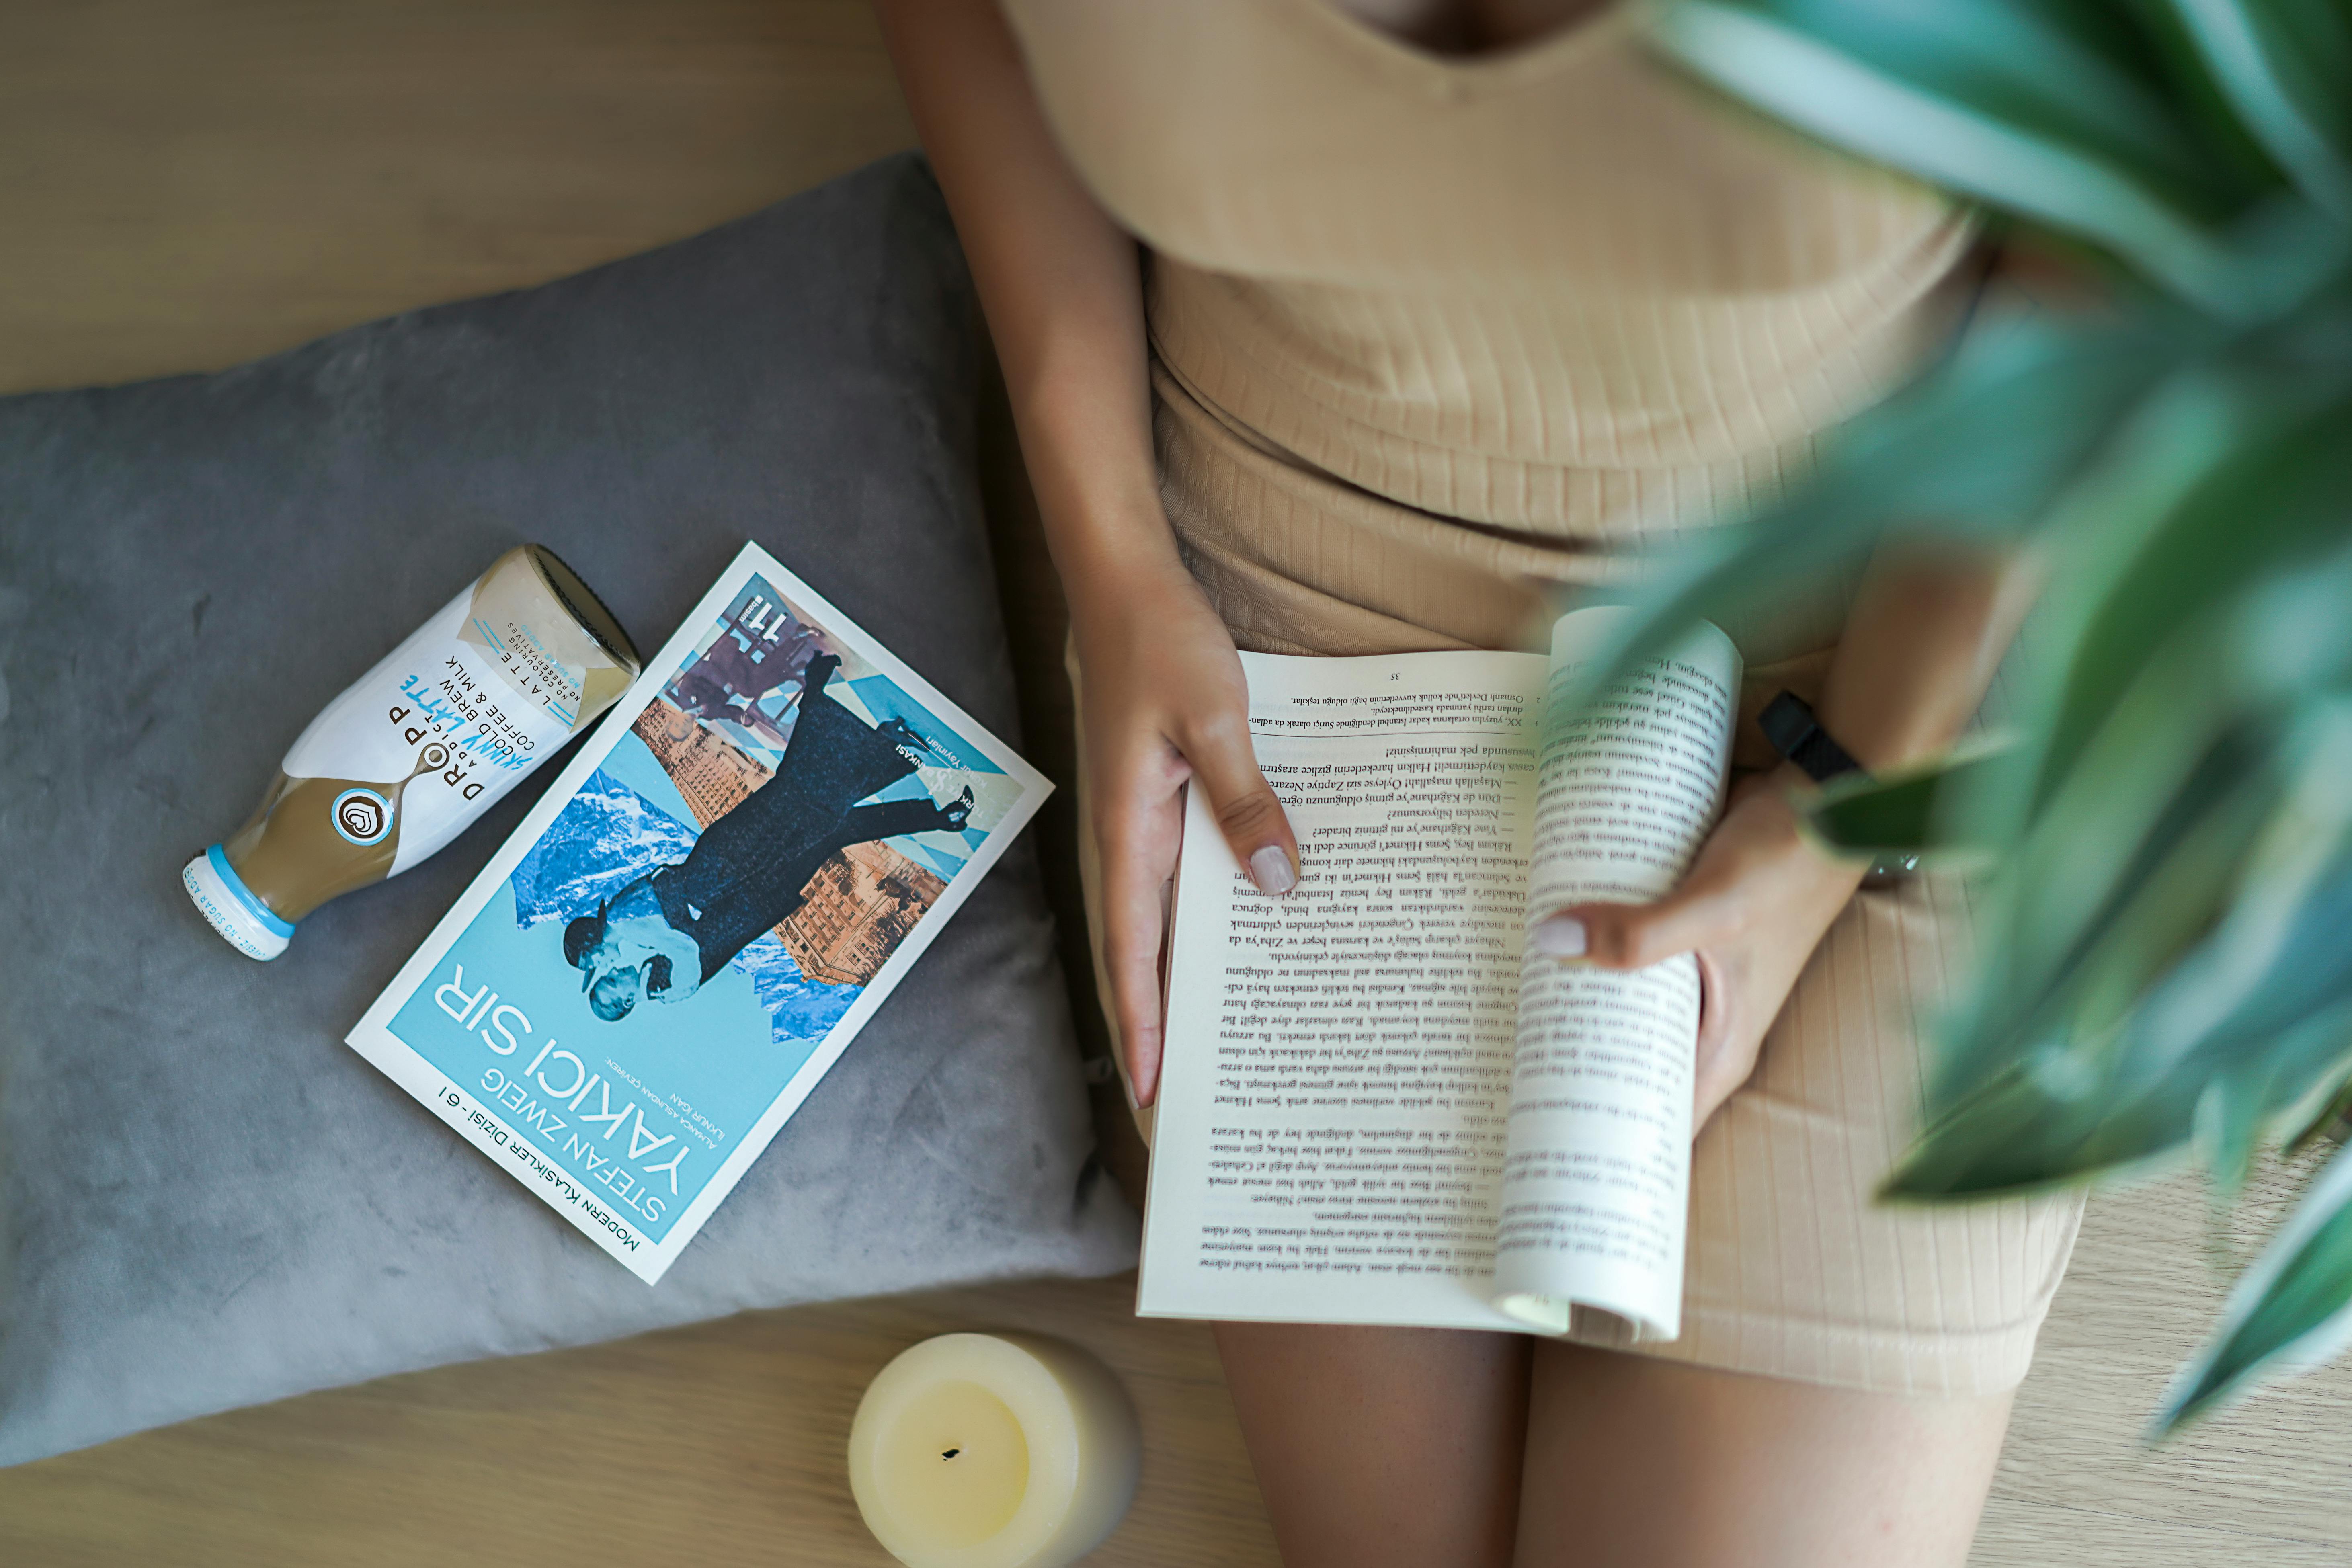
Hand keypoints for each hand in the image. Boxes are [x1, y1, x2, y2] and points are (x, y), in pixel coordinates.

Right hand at [1075, 559, 1298, 1106]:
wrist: (1122, 584)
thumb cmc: (1161, 643)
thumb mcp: (1214, 718)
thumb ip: (1243, 801)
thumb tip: (1275, 883)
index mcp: (1126, 830)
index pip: (1132, 949)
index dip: (1144, 1024)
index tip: (1155, 1092)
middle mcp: (1125, 838)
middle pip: (1139, 954)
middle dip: (1160, 1029)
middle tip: (1185, 1101)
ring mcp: (1138, 822)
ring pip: (1159, 923)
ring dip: (1179, 982)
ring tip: (1218, 1046)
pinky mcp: (1157, 800)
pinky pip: (1179, 878)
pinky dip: (1201, 921)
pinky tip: (1243, 938)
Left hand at [1531, 767, 1863, 1132]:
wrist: (1825, 795)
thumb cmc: (1787, 861)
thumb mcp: (1714, 904)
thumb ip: (1641, 932)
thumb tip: (1550, 944)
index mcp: (1724, 1048)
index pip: (1662, 1132)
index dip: (1610, 1157)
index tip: (1548, 1164)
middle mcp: (1709, 1027)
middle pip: (1630, 1082)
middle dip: (1573, 1090)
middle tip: (1501, 1093)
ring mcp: (1696, 985)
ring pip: (1623, 1023)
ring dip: (1573, 1021)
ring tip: (1501, 1028)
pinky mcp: (1682, 941)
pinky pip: (1626, 971)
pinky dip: (1591, 969)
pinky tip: (1541, 958)